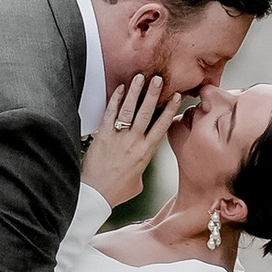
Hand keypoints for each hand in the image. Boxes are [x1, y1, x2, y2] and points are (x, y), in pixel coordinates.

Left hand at [80, 70, 184, 205]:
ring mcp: (118, 137)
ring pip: (129, 110)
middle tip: (159, 78)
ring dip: (135, 92)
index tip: (176, 97)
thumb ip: (141, 167)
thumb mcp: (137, 182)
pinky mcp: (103, 136)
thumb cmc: (116, 191)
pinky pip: (110, 113)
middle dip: (154, 94)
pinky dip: (115, 100)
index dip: (170, 110)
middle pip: (147, 113)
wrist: (95, 195)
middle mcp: (134, 142)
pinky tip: (120, 88)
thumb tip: (140, 163)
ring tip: (141, 76)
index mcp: (146, 152)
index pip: (161, 126)